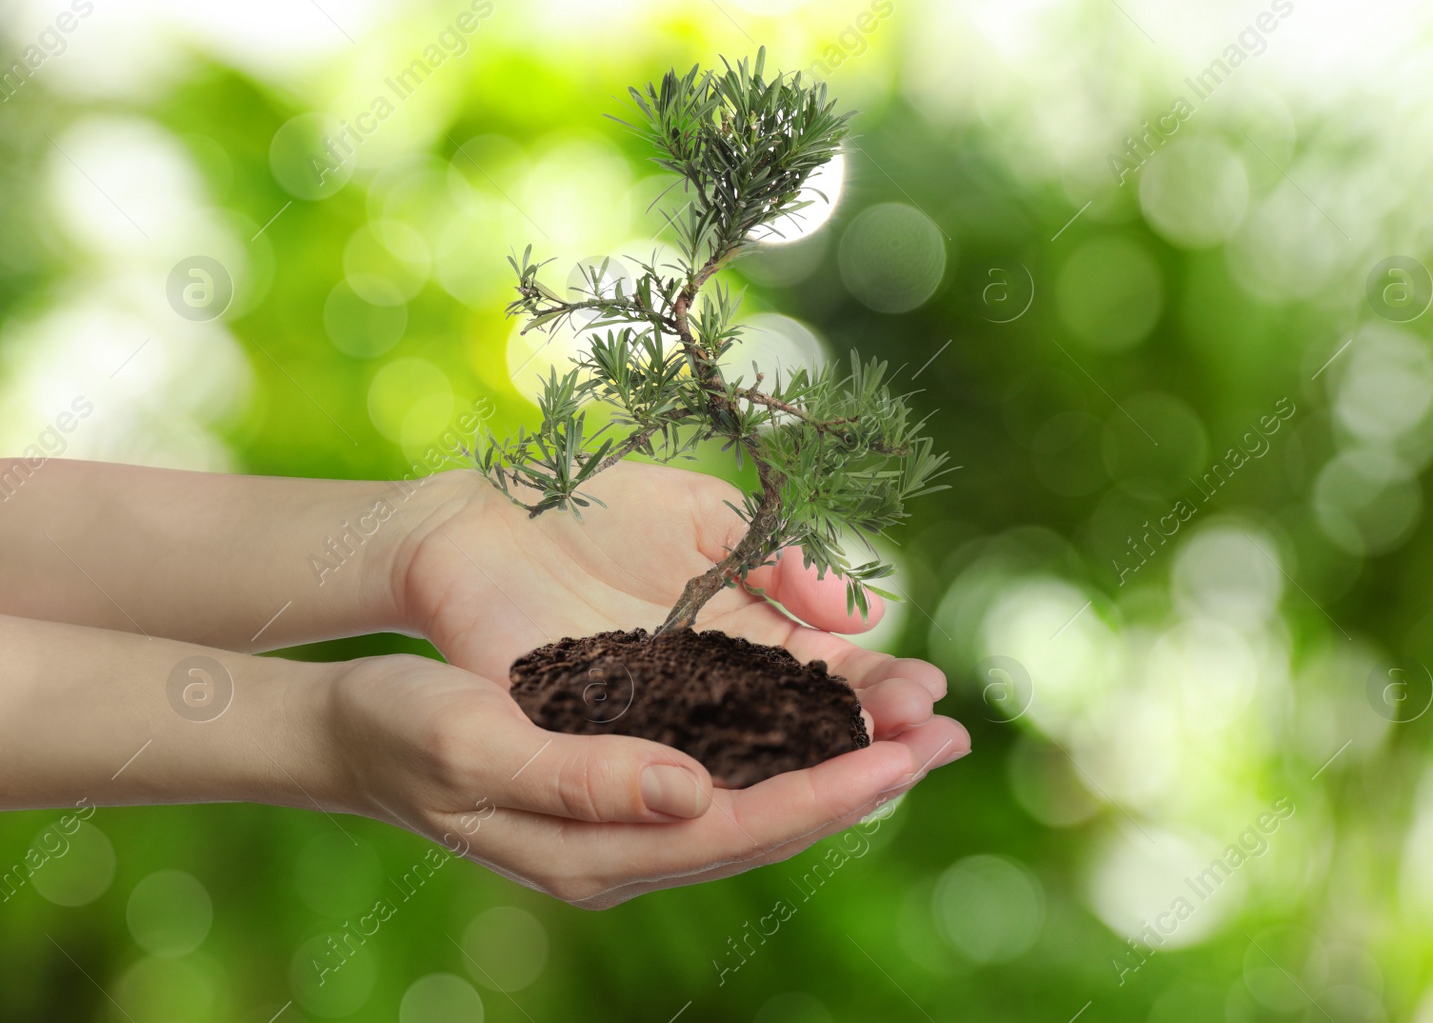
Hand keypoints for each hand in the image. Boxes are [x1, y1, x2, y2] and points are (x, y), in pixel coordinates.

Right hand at [325, 652, 937, 907]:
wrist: (354, 729)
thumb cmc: (403, 729)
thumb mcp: (478, 745)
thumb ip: (584, 778)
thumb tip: (694, 791)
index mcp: (598, 852)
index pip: (737, 829)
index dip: (824, 794)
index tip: (900, 760)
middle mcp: (630, 845)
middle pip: (771, 820)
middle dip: (862, 780)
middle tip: (950, 738)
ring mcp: (633, 815)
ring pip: (762, 794)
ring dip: (841, 759)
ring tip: (919, 723)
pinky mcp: (631, 776)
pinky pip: (732, 766)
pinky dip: (790, 739)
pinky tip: (831, 709)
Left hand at [399, 463, 965, 758]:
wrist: (470, 526)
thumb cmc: (588, 508)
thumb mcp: (700, 514)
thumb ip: (777, 555)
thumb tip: (860, 616)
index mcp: (743, 634)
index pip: (829, 677)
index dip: (881, 690)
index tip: (930, 696)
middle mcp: (712, 693)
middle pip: (807, 731)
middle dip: (874, 740)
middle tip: (935, 745)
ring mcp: (659, 725)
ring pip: (753, 765)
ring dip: (820, 773)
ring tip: (887, 771)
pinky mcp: (601, 748)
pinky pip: (671, 774)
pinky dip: (727, 783)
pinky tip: (782, 785)